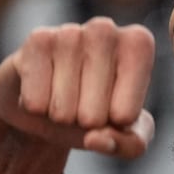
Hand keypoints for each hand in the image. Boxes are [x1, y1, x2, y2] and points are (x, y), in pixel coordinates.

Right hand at [0, 17, 155, 157]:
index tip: (114, 108)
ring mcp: (69, 31)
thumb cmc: (95, 111)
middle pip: (94, 114)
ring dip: (60, 117)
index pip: (127, 114)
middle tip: (83, 104)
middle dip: (85, 123)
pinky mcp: (36, 41)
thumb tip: (98, 139)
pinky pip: (35, 101)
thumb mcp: (126, 135)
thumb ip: (131, 144)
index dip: (114, 125)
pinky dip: (36, 108)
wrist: (47, 99)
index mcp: (138, 45)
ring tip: (63, 97)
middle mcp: (105, 29)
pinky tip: (40, 89)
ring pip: (63, 109)